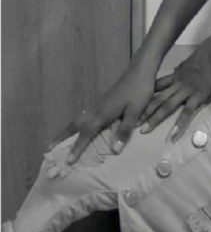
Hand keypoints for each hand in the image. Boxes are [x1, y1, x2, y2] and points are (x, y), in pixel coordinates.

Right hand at [48, 49, 161, 163]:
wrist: (141, 70)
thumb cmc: (140, 90)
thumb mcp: (135, 112)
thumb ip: (125, 131)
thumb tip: (114, 151)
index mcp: (103, 113)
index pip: (86, 133)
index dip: (77, 147)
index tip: (68, 160)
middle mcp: (97, 109)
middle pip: (75, 124)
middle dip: (62, 137)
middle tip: (49, 148)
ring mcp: (99, 104)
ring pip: (78, 118)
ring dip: (67, 130)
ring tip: (59, 140)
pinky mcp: (103, 101)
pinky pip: (85, 115)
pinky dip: (77, 123)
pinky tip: (79, 126)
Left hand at [138, 42, 210, 142]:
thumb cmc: (204, 57)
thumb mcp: (187, 63)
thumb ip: (181, 70)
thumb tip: (177, 70)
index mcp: (174, 76)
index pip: (157, 87)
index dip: (146, 96)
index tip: (136, 105)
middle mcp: (176, 85)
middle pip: (157, 99)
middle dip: (145, 111)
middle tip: (134, 122)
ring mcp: (185, 92)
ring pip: (167, 106)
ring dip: (155, 118)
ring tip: (145, 129)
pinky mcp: (196, 97)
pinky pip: (187, 113)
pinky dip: (179, 124)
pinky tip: (173, 134)